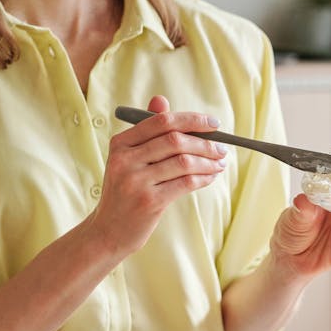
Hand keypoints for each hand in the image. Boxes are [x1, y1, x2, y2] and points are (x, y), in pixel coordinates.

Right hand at [86, 96, 226, 256]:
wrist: (108, 230)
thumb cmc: (125, 191)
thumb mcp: (128, 159)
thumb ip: (147, 131)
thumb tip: (161, 100)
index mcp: (120, 143)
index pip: (161, 121)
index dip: (192, 120)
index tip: (214, 124)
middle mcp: (125, 159)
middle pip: (175, 140)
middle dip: (205, 143)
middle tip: (222, 148)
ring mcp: (136, 181)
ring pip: (184, 162)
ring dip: (209, 161)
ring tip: (220, 163)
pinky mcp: (149, 202)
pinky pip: (186, 183)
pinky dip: (204, 178)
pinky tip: (211, 177)